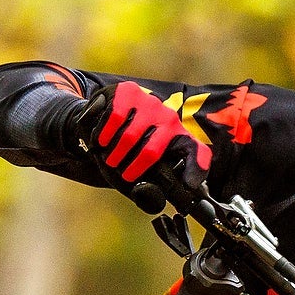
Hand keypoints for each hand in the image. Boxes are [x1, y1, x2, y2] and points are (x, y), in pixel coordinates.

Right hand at [84, 80, 209, 199]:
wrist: (98, 120)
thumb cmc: (121, 153)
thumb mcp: (134, 176)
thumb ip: (146, 193)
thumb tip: (157, 202)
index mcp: (177, 139)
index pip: (196, 152)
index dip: (196, 168)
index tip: (189, 186)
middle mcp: (168, 118)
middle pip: (151, 152)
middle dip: (130, 169)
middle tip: (120, 172)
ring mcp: (150, 103)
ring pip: (130, 136)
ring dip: (113, 154)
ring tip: (109, 157)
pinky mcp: (129, 92)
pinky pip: (114, 118)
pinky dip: (103, 135)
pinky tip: (101, 140)